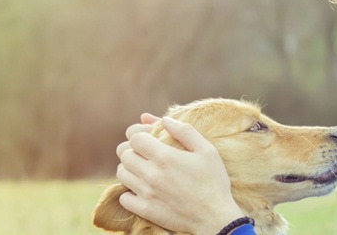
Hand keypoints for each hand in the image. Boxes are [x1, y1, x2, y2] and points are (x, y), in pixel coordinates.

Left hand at [116, 114, 243, 233]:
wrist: (215, 217)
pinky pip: (123, 197)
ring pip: (121, 173)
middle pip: (124, 154)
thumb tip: (165, 119)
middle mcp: (151, 174)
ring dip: (129, 169)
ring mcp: (146, 193)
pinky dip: (129, 192)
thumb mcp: (206, 150)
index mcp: (165, 157)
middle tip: (144, 154)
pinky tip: (142, 189)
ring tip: (142, 170)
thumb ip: (185, 131)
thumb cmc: (213, 182)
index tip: (149, 140)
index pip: (134, 138)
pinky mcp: (145, 210)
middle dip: (132, 150)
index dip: (139, 136)